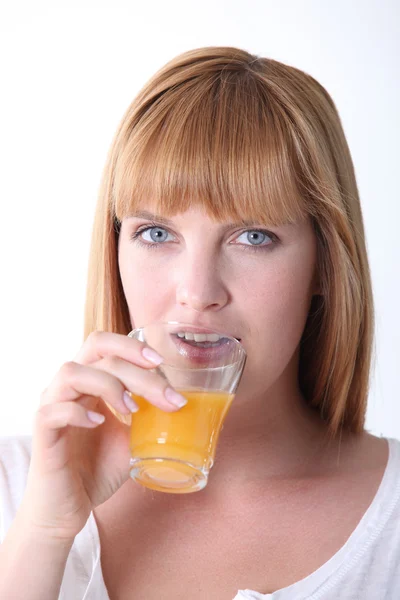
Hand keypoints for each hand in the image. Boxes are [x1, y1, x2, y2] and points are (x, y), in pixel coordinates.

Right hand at [20, 331, 186, 541]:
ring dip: (108, 384)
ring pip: (72, 372)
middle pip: (95, 349)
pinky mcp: (42, 434)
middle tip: (164, 395)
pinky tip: (99, 422)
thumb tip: (182, 402)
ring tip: (130, 408)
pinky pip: (53, 411)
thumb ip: (149, 416)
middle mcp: (68, 387)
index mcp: (88, 382)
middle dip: (135, 366)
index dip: (132, 346)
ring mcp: (52, 407)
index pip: (104, 343)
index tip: (161, 363)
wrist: (68, 509)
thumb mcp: (132, 437)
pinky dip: (78, 412)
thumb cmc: (96, 469)